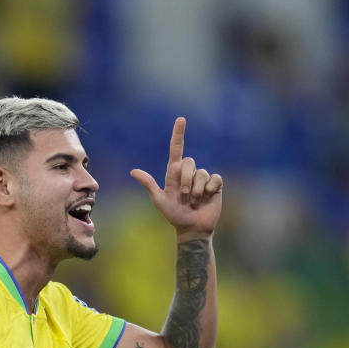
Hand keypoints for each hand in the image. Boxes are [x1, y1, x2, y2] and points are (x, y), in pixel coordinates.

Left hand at [130, 118, 223, 239]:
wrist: (192, 228)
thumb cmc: (174, 215)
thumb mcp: (159, 201)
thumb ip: (149, 185)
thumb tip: (133, 171)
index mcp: (174, 173)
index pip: (176, 149)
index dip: (178, 134)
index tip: (181, 119)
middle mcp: (189, 173)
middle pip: (189, 163)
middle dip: (186, 180)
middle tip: (184, 196)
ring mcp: (202, 178)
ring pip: (201, 173)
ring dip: (197, 189)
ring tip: (195, 201)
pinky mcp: (215, 185)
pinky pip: (214, 178)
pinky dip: (209, 188)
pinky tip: (207, 197)